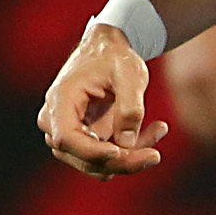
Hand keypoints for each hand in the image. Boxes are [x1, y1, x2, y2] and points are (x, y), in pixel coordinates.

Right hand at [37, 25, 166, 177]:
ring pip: (97, 164)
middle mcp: (56, 122)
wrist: (108, 50)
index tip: (121, 153)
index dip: (93, 153)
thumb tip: (126, 143)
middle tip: (156, 155)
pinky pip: (107, 158)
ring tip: (160, 129)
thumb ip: (130, 107)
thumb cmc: (116, 57)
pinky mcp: (84, 140)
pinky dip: (132, 151)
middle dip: (122, 161)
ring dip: (131, 156)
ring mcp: (68, 134)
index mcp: (60, 100)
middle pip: (83, 158)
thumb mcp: (130, 74)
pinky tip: (156, 130)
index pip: (67, 139)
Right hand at [161, 9, 215, 167]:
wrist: (192, 2)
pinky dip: (201, 130)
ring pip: (195, 127)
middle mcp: (193, 88)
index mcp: (215, 81)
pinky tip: (215, 133)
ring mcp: (180, 87)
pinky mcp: (174, 85)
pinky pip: (186, 117)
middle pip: (210, 132)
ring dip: (214, 143)